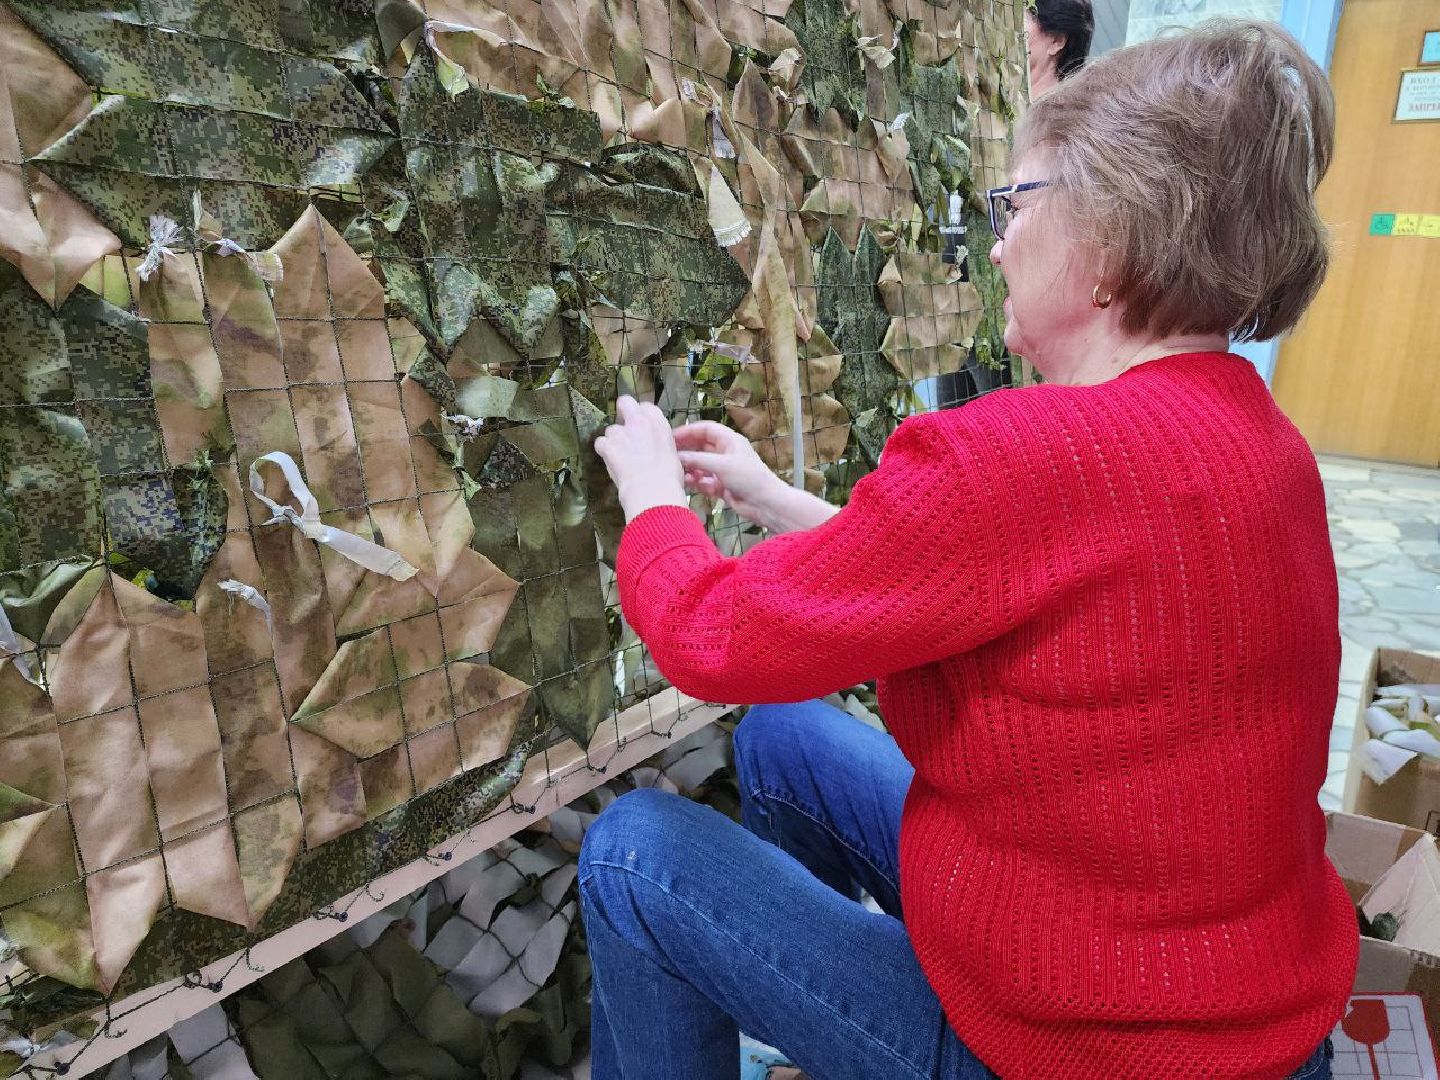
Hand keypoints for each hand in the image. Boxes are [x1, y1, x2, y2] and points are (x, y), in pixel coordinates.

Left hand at [593, 397, 687, 521]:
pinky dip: (604, 451)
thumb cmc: (668, 477)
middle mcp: (639, 422)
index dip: (642, 416)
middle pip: (625, 402)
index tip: (642, 427)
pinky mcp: (608, 445)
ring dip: (614, 440)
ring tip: (620, 456)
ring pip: (611, 429)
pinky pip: (600, 443)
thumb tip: (654, 445)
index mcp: (658, 423)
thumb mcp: (672, 453)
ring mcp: (621, 432)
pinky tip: (610, 461)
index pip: (647, 407)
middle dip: (623, 413)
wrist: (653, 489)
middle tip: (625, 430)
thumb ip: (660, 441)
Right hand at [674, 422, 835, 532]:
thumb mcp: (721, 465)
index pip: (705, 429)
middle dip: (686, 450)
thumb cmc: (749, 479)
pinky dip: (695, 481)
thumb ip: (697, 460)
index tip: (670, 437)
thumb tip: (676, 457)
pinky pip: (703, 480)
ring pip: (700, 465)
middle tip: (667, 455)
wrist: (765, 504)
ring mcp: (723, 470)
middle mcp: (725, 453)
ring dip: (689, 468)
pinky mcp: (721, 486)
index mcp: (730, 441)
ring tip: (676, 471)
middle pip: (700, 447)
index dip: (688, 431)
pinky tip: (687, 483)